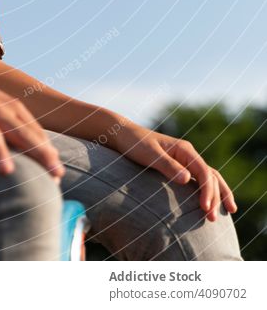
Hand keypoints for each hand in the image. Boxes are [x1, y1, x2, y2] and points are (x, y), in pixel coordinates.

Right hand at [0, 71, 65, 183]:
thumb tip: (50, 155)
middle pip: (20, 132)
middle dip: (38, 152)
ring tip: (7, 172)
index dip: (47, 152)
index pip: (34, 132)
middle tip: (52, 173)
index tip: (59, 175)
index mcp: (11, 108)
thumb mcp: (2, 109)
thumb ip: (23, 129)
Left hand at [113, 121, 237, 220]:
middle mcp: (188, 154)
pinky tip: (211, 203)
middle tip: (213, 218)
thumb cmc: (135, 144)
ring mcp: (185, 161)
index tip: (205, 208)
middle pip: (210, 175)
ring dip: (219, 193)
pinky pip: (199, 180)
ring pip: (209, 177)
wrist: (124, 136)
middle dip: (216, 196)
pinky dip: (209, 191)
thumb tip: (187, 180)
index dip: (207, 190)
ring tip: (230, 211)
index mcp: (184, 149)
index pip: (203, 171)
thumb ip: (167, 165)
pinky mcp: (179, 168)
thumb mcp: (149, 154)